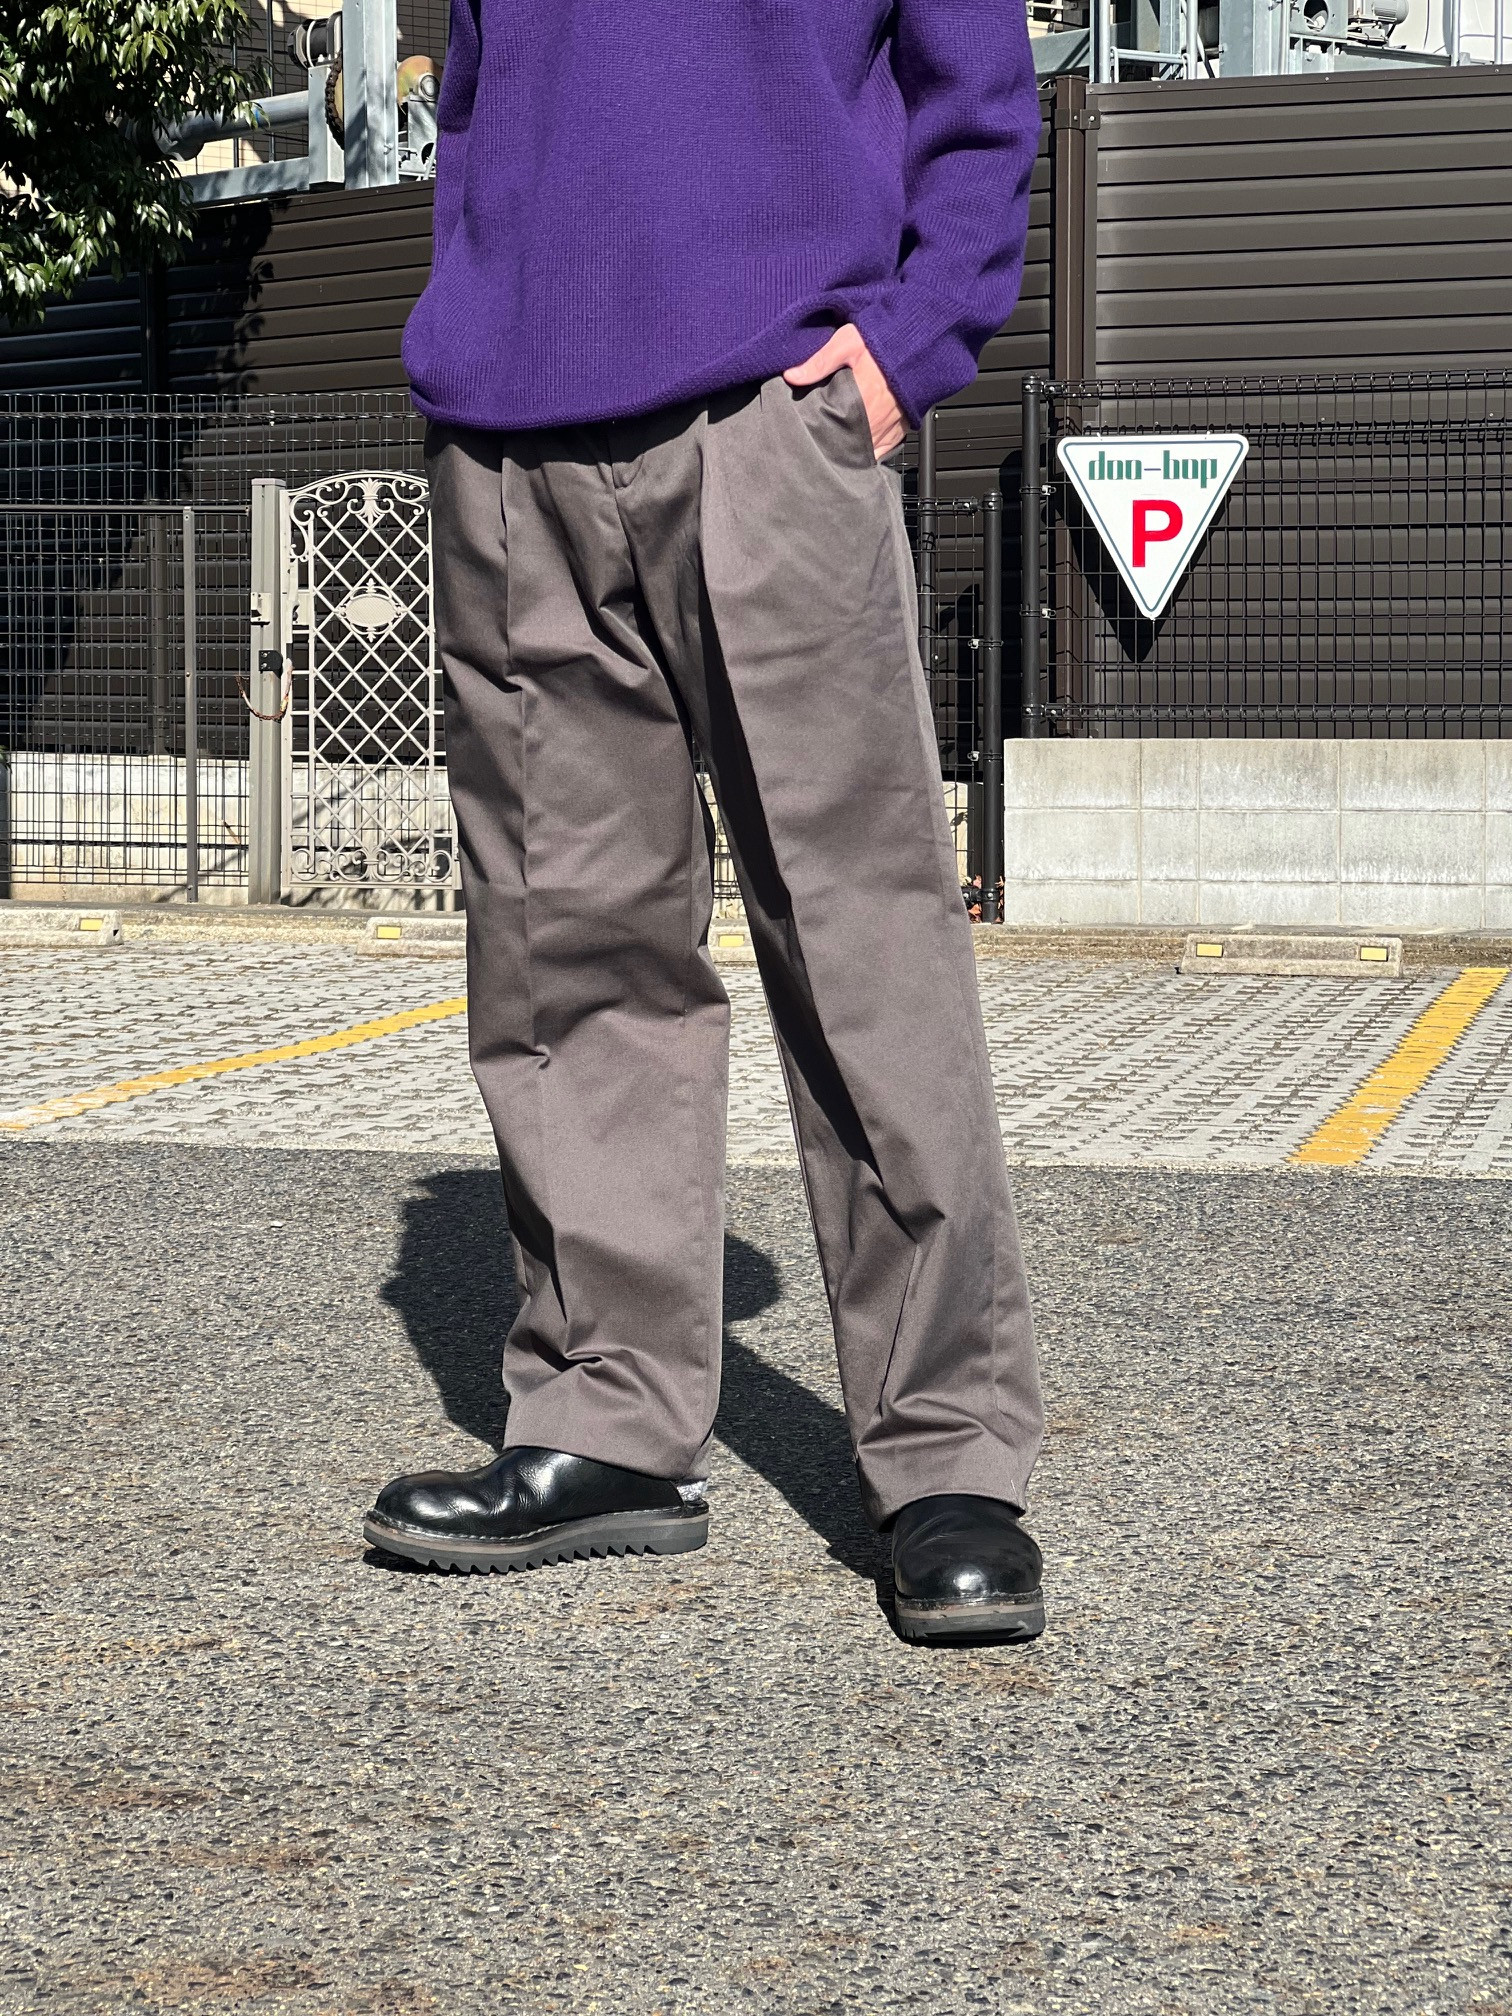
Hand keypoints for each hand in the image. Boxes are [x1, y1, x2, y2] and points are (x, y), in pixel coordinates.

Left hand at [783, 325, 905, 461]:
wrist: (922, 339)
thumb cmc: (886, 339)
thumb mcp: (847, 342)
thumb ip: (819, 361)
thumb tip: (792, 376)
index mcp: (862, 401)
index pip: (837, 432)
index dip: (824, 438)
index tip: (813, 439)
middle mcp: (879, 419)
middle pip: (852, 446)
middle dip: (838, 446)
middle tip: (824, 445)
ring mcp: (893, 425)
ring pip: (869, 451)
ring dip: (855, 450)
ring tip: (840, 447)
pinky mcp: (905, 425)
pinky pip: (887, 447)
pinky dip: (875, 450)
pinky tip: (862, 446)